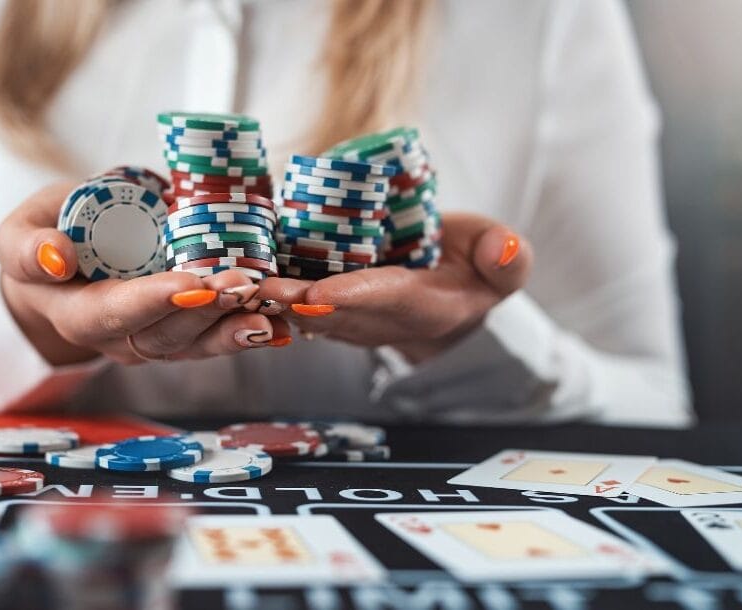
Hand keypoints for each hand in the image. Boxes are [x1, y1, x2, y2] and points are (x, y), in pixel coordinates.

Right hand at [0, 183, 290, 365]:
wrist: (62, 265)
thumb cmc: (43, 242)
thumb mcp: (15, 235)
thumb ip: (27, 248)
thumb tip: (54, 257)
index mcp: (78, 315)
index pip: (115, 314)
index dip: (153, 301)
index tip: (189, 283)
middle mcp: (120, 339)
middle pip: (167, 334)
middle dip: (209, 312)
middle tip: (244, 285)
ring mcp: (155, 338)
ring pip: (199, 343)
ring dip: (238, 326)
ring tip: (272, 307)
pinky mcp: (183, 330)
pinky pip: (216, 336)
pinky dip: (250, 329)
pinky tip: (284, 322)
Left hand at [256, 212, 531, 361]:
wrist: (449, 295)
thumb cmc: (474, 268)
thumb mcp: (503, 261)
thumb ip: (507, 259)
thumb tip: (504, 249)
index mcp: (425, 308)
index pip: (387, 300)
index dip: (353, 297)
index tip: (319, 294)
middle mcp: (379, 319)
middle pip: (332, 312)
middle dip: (295, 302)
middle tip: (259, 287)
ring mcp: (347, 318)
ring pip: (304, 312)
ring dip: (271, 302)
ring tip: (238, 283)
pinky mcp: (325, 306)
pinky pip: (293, 300)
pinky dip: (265, 292)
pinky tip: (234, 274)